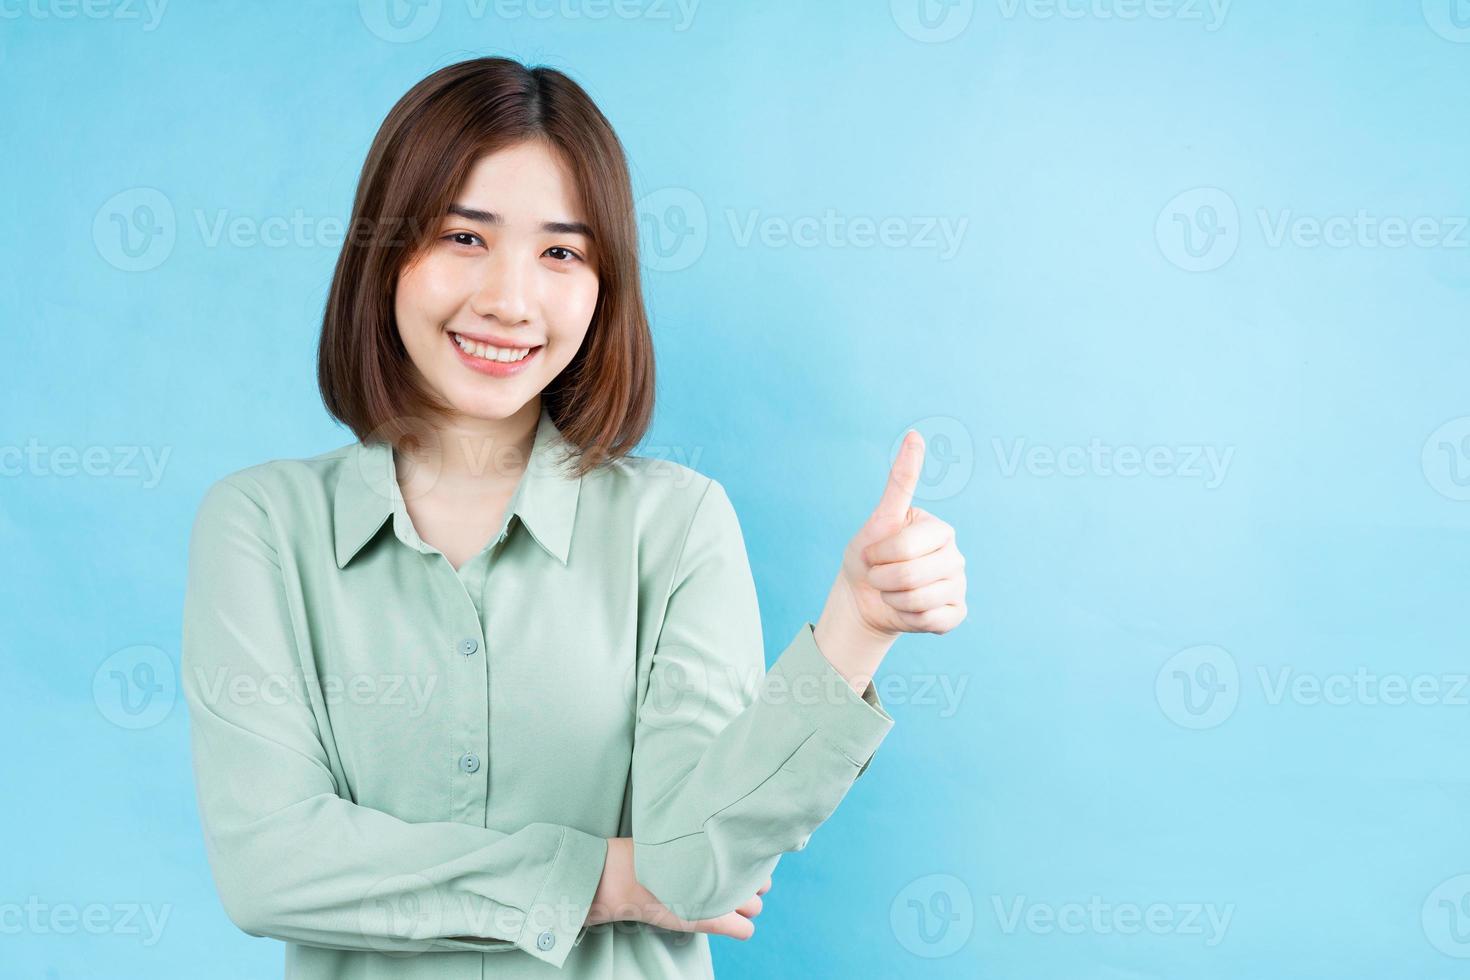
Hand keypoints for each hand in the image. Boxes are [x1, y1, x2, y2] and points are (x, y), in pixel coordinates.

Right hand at [587, 838, 770, 939]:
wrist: (626, 876)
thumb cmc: (649, 852)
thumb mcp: (680, 831)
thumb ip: (704, 836)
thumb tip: (708, 827)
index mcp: (723, 848)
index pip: (756, 856)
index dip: (747, 863)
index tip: (732, 863)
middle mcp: (730, 871)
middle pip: (761, 882)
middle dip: (749, 884)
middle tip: (729, 883)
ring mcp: (725, 898)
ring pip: (756, 907)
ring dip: (745, 906)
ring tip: (723, 900)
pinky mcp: (714, 922)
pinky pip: (745, 930)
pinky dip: (740, 927)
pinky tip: (727, 923)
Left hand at [814, 430, 967, 689]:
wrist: (864, 599)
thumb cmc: (868, 556)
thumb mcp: (878, 520)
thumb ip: (900, 482)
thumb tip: (915, 434)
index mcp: (939, 529)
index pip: (905, 547)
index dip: (878, 556)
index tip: (872, 554)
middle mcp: (955, 555)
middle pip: (910, 575)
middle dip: (882, 579)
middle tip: (880, 577)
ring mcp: (958, 584)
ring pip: (919, 600)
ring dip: (893, 600)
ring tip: (892, 593)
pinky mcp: (957, 612)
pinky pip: (931, 620)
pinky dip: (908, 618)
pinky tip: (907, 610)